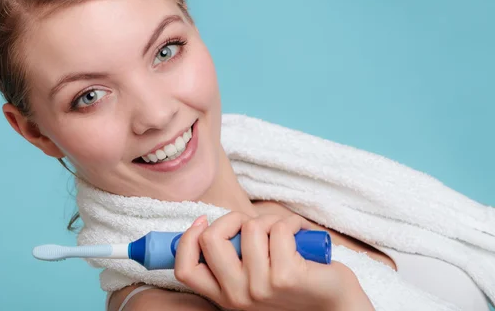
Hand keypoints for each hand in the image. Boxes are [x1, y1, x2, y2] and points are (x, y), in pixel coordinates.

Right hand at [174, 212, 373, 310]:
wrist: (336, 307)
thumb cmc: (296, 285)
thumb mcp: (253, 277)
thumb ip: (231, 258)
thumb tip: (207, 225)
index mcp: (225, 295)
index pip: (186, 269)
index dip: (188, 238)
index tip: (203, 222)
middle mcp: (238, 296)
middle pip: (211, 239)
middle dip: (233, 219)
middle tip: (253, 226)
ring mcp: (261, 287)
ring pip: (251, 227)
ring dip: (271, 220)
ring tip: (285, 234)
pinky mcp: (286, 276)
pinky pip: (280, 228)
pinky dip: (293, 223)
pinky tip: (302, 236)